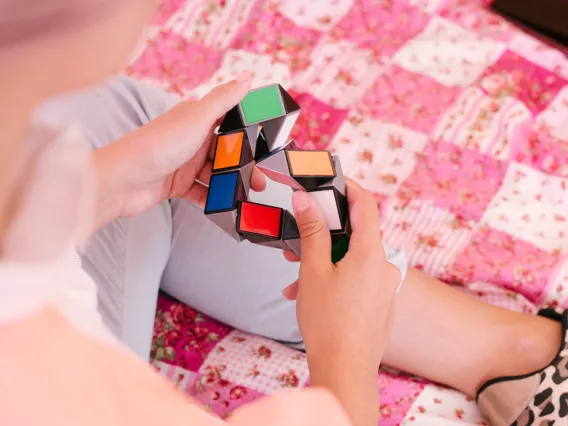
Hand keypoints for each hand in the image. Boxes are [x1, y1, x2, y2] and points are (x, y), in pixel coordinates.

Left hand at [93, 74, 265, 227]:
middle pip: (225, 152)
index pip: (228, 121)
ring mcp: (183, 163)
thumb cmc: (157, 145)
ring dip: (232, 184)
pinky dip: (215, 198)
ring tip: (248, 196)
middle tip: (262, 182)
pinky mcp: (177, 185)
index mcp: (195, 118)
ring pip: (216, 173)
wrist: (120, 181)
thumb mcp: (196, 119)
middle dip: (244, 166)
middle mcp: (191, 139)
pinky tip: (227, 206)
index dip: (249, 132)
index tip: (268, 144)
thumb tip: (248, 76)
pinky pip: (202, 192)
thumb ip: (223, 100)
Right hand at [282, 178, 400, 425]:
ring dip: (323, 264)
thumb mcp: (313, 270)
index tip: (329, 180)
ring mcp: (385, 287)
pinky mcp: (381, 304)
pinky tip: (310, 296)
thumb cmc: (327, 321)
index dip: (348, 187)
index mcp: (371, 253)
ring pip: (351, 261)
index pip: (365, 205)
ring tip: (295, 281)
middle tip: (295, 240)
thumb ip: (311, 231)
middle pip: (354, 235)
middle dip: (322, 235)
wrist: (346, 371)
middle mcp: (384, 266)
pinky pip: (356, 280)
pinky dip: (334, 281)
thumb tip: (305, 199)